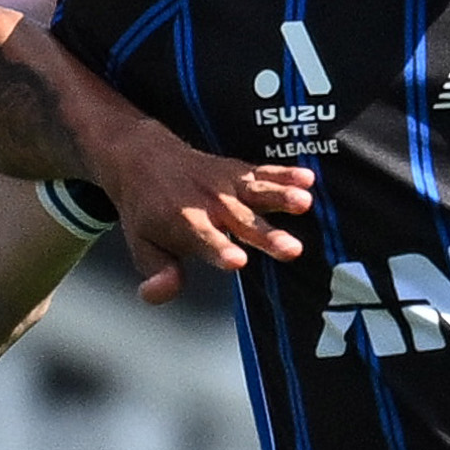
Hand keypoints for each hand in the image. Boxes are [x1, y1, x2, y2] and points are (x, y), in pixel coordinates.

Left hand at [84, 126, 311, 306]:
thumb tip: (162, 291)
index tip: (237, 261)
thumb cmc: (147, 212)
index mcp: (184, 224)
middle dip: (266, 235)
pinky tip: (309, 178)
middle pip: (242, 222)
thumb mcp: (141, 246)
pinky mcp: (239, 172)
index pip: (205, 241)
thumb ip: (157, 273)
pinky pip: (263, 171)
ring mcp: (226, 185)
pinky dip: (285, 173)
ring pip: (256, 192)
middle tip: (291, 249)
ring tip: (305, 203)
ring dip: (281, 196)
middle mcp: (209, 204)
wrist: (143, 158)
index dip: (220, 250)